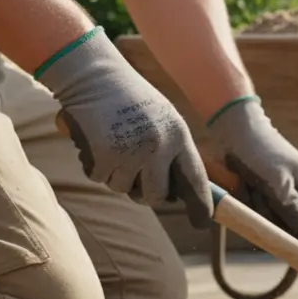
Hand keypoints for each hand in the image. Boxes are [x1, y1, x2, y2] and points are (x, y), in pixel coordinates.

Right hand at [35, 27, 213, 228]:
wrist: (94, 76)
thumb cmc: (129, 98)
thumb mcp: (162, 119)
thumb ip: (171, 150)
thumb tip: (177, 192)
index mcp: (179, 136)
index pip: (195, 179)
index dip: (200, 205)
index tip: (203, 222)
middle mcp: (159, 147)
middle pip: (157, 196)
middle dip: (146, 195)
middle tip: (138, 182)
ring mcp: (131, 153)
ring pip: (123, 188)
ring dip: (116, 174)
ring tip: (114, 144)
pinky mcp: (105, 156)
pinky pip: (100, 177)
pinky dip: (95, 165)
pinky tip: (97, 141)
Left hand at [205, 97, 297, 234]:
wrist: (233, 130)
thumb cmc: (261, 153)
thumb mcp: (278, 183)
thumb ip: (293, 208)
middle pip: (294, 222)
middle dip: (276, 216)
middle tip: (264, 196)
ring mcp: (278, 191)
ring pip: (272, 217)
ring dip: (258, 206)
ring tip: (251, 184)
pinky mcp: (260, 191)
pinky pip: (256, 209)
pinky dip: (248, 201)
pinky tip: (243, 184)